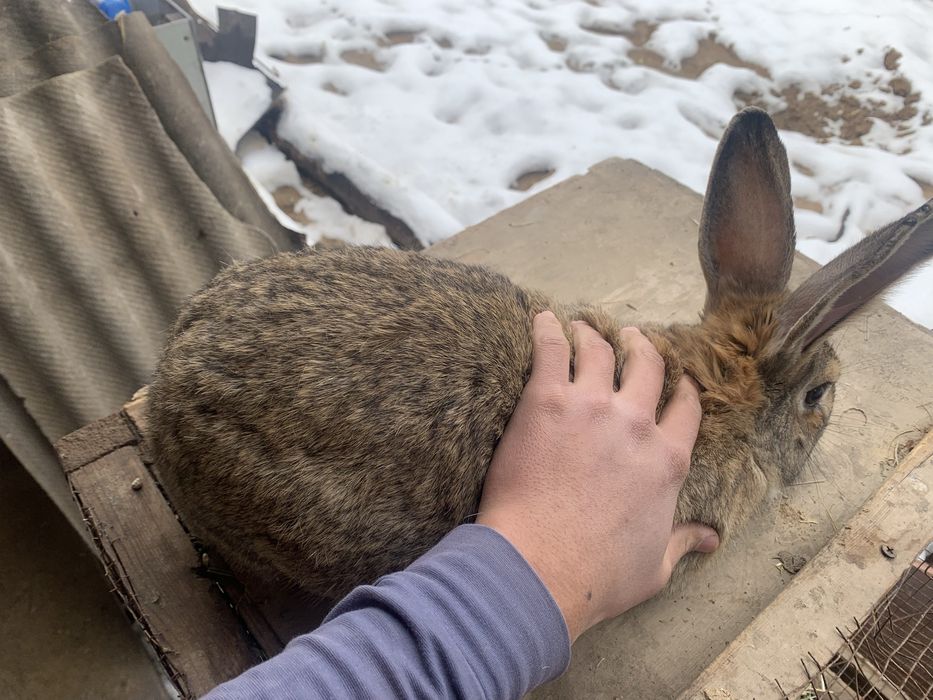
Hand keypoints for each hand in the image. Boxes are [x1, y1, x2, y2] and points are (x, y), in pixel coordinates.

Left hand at [477, 312, 718, 640]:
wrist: (541, 566)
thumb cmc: (596, 575)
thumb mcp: (654, 567)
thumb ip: (682, 542)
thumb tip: (711, 539)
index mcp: (667, 460)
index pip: (685, 409)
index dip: (682, 390)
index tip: (676, 381)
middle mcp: (636, 424)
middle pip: (648, 368)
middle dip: (643, 348)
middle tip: (632, 337)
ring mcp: (592, 406)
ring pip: (601, 351)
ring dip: (595, 334)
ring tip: (585, 325)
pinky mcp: (546, 400)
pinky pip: (551, 349)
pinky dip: (548, 330)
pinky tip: (542, 319)